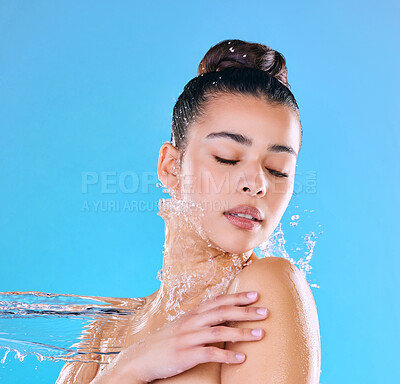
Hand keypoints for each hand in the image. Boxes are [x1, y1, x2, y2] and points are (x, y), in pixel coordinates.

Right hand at [103, 291, 268, 382]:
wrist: (140, 358)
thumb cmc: (165, 342)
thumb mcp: (182, 325)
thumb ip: (200, 319)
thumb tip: (220, 316)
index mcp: (192, 314)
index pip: (218, 301)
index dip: (237, 297)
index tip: (255, 294)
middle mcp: (192, 322)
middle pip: (222, 312)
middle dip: (245, 310)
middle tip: (265, 311)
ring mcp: (188, 338)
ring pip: (219, 331)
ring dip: (241, 332)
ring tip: (260, 334)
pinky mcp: (185, 355)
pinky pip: (210, 354)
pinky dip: (227, 356)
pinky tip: (241, 358)